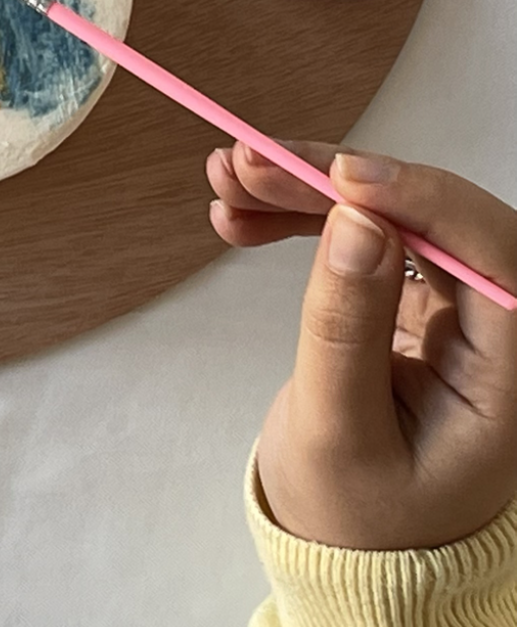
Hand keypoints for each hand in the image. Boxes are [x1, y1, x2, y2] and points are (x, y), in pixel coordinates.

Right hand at [208, 141, 516, 548]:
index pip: (493, 255)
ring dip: (305, 190)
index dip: (423, 199)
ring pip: (388, 216)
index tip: (341, 176)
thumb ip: (346, 327)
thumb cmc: (353, 516)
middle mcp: (492, 332)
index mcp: (508, 374)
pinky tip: (242, 216)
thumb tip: (357, 224)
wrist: (344, 552)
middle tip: (248, 164)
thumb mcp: (337, 431)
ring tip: (227, 181)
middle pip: (431, 217)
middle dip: (336, 181)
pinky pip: (361, 236)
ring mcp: (451, 313)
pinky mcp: (409, 303)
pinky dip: (300, 218)